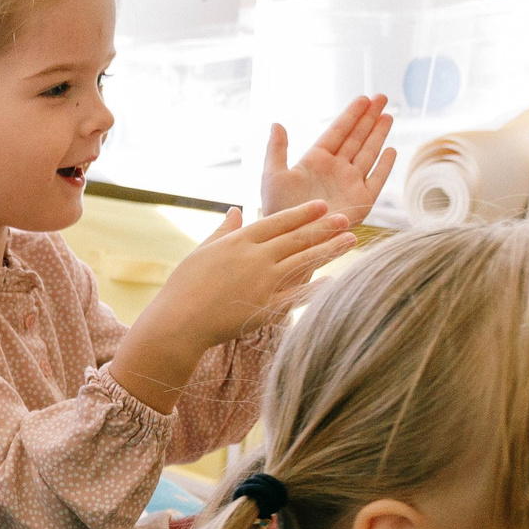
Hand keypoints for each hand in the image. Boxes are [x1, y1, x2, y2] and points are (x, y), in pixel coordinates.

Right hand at [142, 201, 360, 352]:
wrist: (178, 322)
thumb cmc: (184, 286)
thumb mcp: (201, 250)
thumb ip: (224, 230)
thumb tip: (235, 210)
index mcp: (239, 241)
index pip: (278, 221)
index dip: (302, 212)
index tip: (322, 205)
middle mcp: (256, 257)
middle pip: (297, 238)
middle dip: (324, 227)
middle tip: (346, 218)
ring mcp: (263, 282)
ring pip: (304, 261)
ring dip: (329, 249)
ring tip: (350, 240)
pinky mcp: (266, 307)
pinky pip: (298, 294)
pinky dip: (318, 287)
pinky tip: (334, 280)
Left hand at [259, 94, 396, 221]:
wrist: (291, 238)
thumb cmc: (278, 210)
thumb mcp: (272, 176)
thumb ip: (276, 149)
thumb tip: (276, 123)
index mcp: (316, 160)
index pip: (337, 131)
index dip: (351, 115)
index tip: (363, 98)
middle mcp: (335, 169)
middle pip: (356, 138)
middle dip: (369, 118)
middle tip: (382, 97)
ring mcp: (349, 183)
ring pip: (368, 153)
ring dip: (378, 134)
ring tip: (388, 116)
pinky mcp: (360, 200)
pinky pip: (376, 179)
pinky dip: (384, 165)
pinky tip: (390, 150)